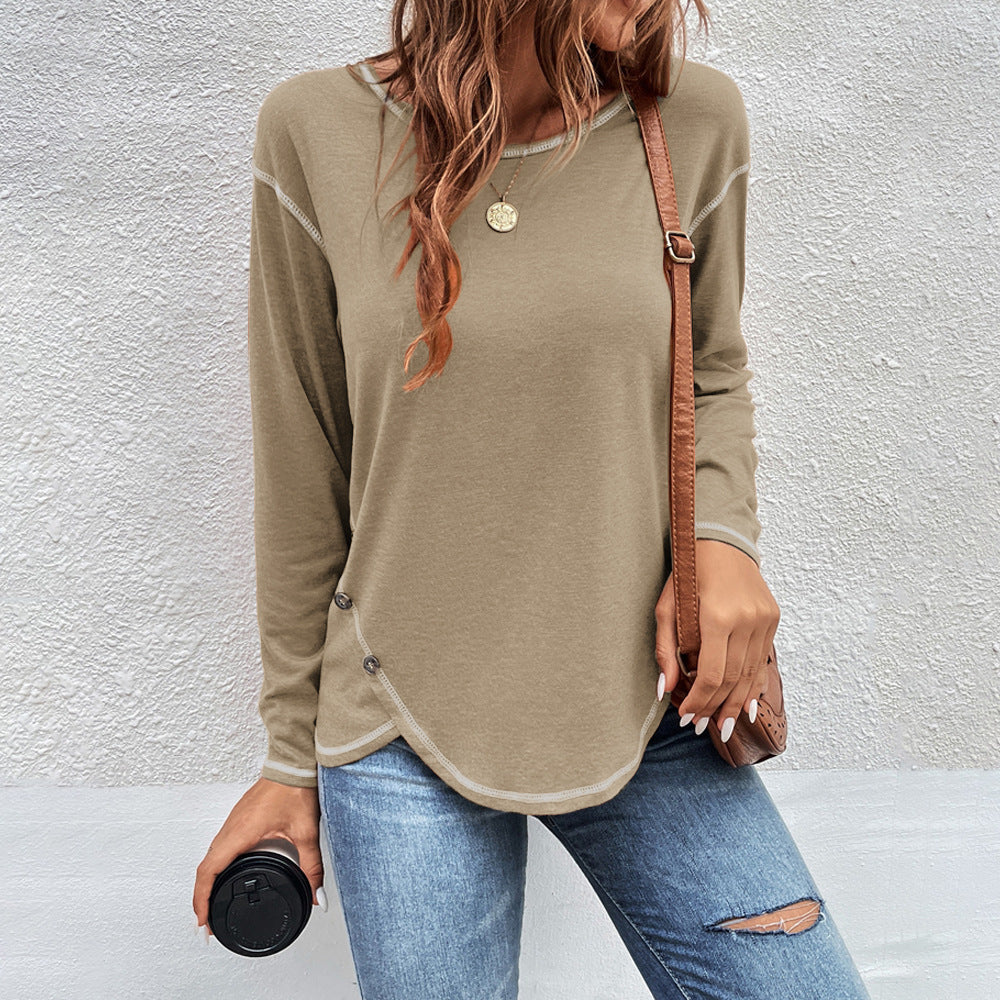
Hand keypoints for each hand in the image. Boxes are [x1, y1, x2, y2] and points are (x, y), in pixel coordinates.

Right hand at [192, 777, 325, 937]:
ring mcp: (233, 820)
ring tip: (212, 902)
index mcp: (240, 833)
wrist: (294, 762)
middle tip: (206, 922)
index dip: (202, 899)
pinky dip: (216, 864)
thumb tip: (316, 895)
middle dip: (202, 897)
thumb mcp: (306, 832)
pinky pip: (220, 845)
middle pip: (205, 867)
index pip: (209, 872)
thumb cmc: (296, 788)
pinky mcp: (239, 817)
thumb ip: (312, 867)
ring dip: (208, 880)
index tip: (202, 922)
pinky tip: (226, 872)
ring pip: (211, 855)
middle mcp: (231, 827)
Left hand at [655, 539, 779, 739]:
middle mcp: (746, 620)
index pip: (710, 674)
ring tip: (721, 725)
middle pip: (732, 679)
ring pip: (751, 674)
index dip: (698, 701)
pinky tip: (744, 705)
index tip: (685, 715)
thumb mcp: (667, 607)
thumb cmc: (688, 572)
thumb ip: (665, 650)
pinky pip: (762, 660)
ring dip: (735, 703)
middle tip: (701, 727)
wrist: (721, 540)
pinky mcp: (772, 618)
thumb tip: (665, 689)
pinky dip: (753, 685)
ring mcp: (764, 620)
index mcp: (718, 617)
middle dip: (715, 707)